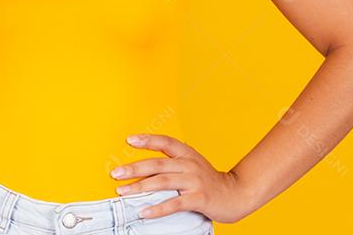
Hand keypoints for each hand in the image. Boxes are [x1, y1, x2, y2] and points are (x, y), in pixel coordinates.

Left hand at [111, 133, 253, 224]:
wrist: (236, 194)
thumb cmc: (210, 181)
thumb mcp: (193, 165)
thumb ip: (174, 164)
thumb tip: (146, 168)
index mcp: (187, 154)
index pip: (165, 142)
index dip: (147, 140)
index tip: (129, 140)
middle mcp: (189, 164)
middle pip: (157, 164)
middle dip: (134, 168)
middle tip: (116, 173)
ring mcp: (194, 181)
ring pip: (162, 182)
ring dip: (140, 187)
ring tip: (123, 192)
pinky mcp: (198, 198)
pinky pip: (174, 203)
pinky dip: (157, 208)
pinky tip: (144, 211)